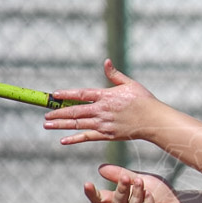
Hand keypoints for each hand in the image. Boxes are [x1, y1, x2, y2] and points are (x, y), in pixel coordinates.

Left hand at [44, 59, 158, 143]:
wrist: (154, 120)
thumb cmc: (144, 101)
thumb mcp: (130, 84)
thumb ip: (115, 75)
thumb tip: (106, 62)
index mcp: (106, 96)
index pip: (82, 94)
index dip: (67, 94)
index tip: (54, 94)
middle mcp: (102, 110)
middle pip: (75, 111)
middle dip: (59, 113)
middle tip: (46, 114)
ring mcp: (104, 124)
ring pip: (78, 124)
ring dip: (61, 124)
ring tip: (47, 124)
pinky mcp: (108, 135)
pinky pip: (87, 137)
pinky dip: (75, 138)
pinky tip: (63, 140)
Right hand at [85, 164, 193, 202]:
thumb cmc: (161, 194)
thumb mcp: (141, 180)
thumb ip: (122, 175)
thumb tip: (100, 168)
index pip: (102, 200)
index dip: (93, 194)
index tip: (86, 183)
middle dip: (121, 189)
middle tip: (126, 177)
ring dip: (136, 194)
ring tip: (140, 181)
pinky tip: (149, 194)